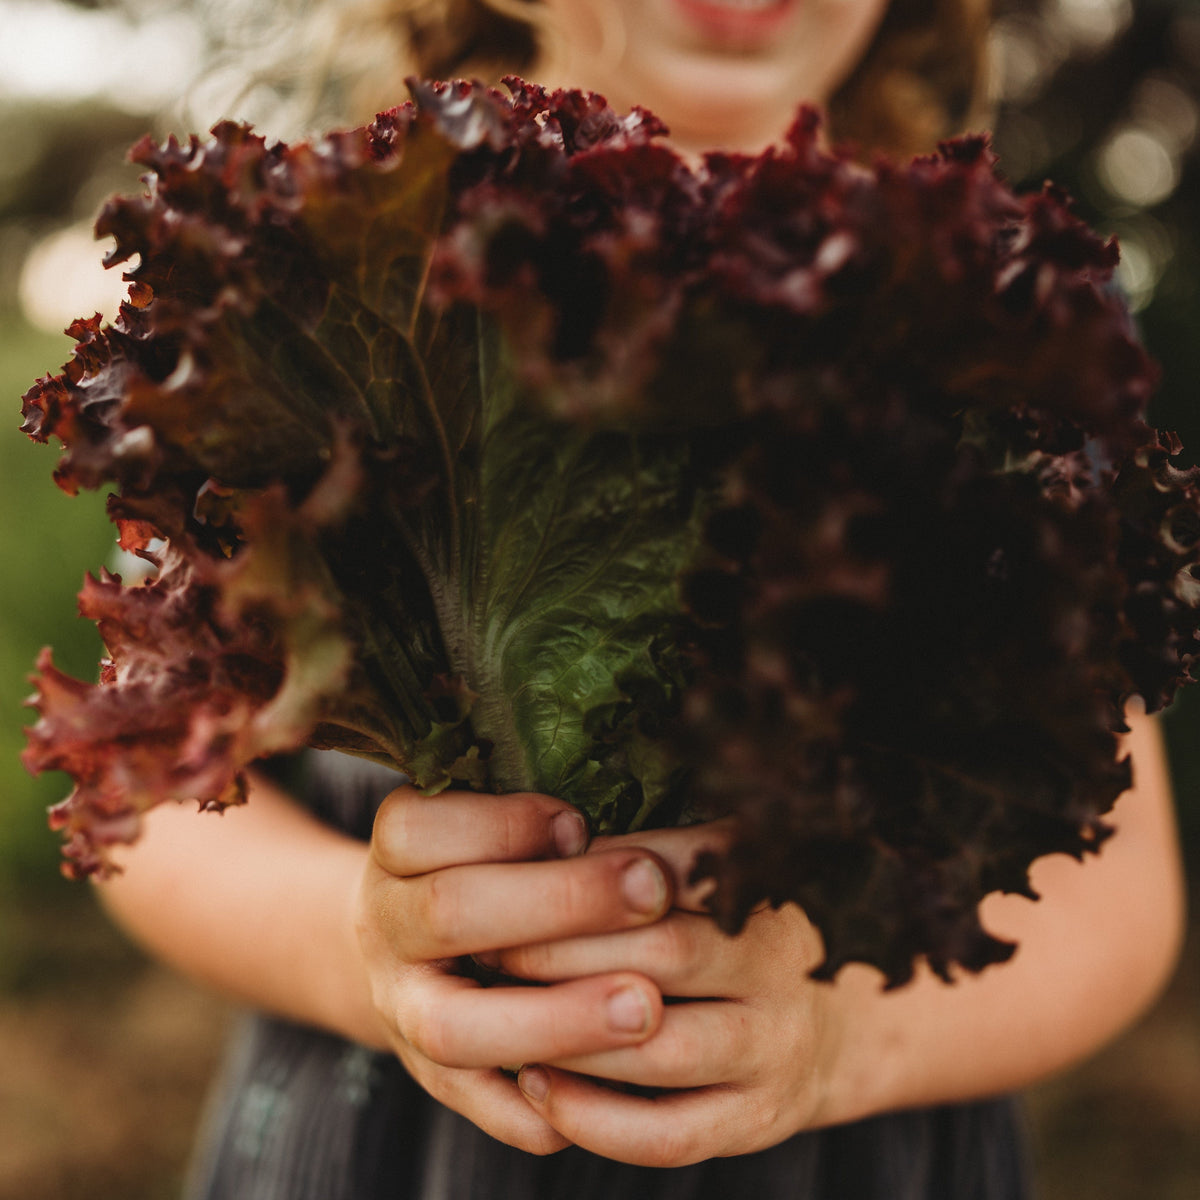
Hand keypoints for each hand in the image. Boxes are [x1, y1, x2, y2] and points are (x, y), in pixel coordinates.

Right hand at [354, 786, 677, 1153]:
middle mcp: (386, 930)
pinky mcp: (436, 1079)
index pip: (418, 827)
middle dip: (560, 901)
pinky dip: (539, 1110)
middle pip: (449, 912)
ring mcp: (403, 1011)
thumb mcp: (484, 823)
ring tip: (646, 1004)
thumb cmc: (480, 864)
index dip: (503, 823)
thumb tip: (632, 811)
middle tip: (653, 888)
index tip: (580, 823)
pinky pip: (481, 1107)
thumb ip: (533, 819)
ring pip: (455, 1027)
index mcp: (395, 853)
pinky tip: (609, 1093)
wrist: (412, 949)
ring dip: (557, 1017)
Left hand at [487, 822, 843, 1165]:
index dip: (589, 875)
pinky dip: (593, 1117)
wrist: (836, 1022)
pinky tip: (535, 1087)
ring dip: (567, 1034)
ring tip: (499, 1014)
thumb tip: (543, 842)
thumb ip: (648, 856)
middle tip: (489, 945)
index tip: (515, 876)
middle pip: (663, 953)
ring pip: (659, 1047)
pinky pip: (667, 1132)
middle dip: (562, 950)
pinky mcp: (755, 1119)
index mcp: (765, 886)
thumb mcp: (718, 872)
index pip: (674, 870)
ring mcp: (772, 1048)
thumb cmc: (739, 930)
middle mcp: (777, 965)